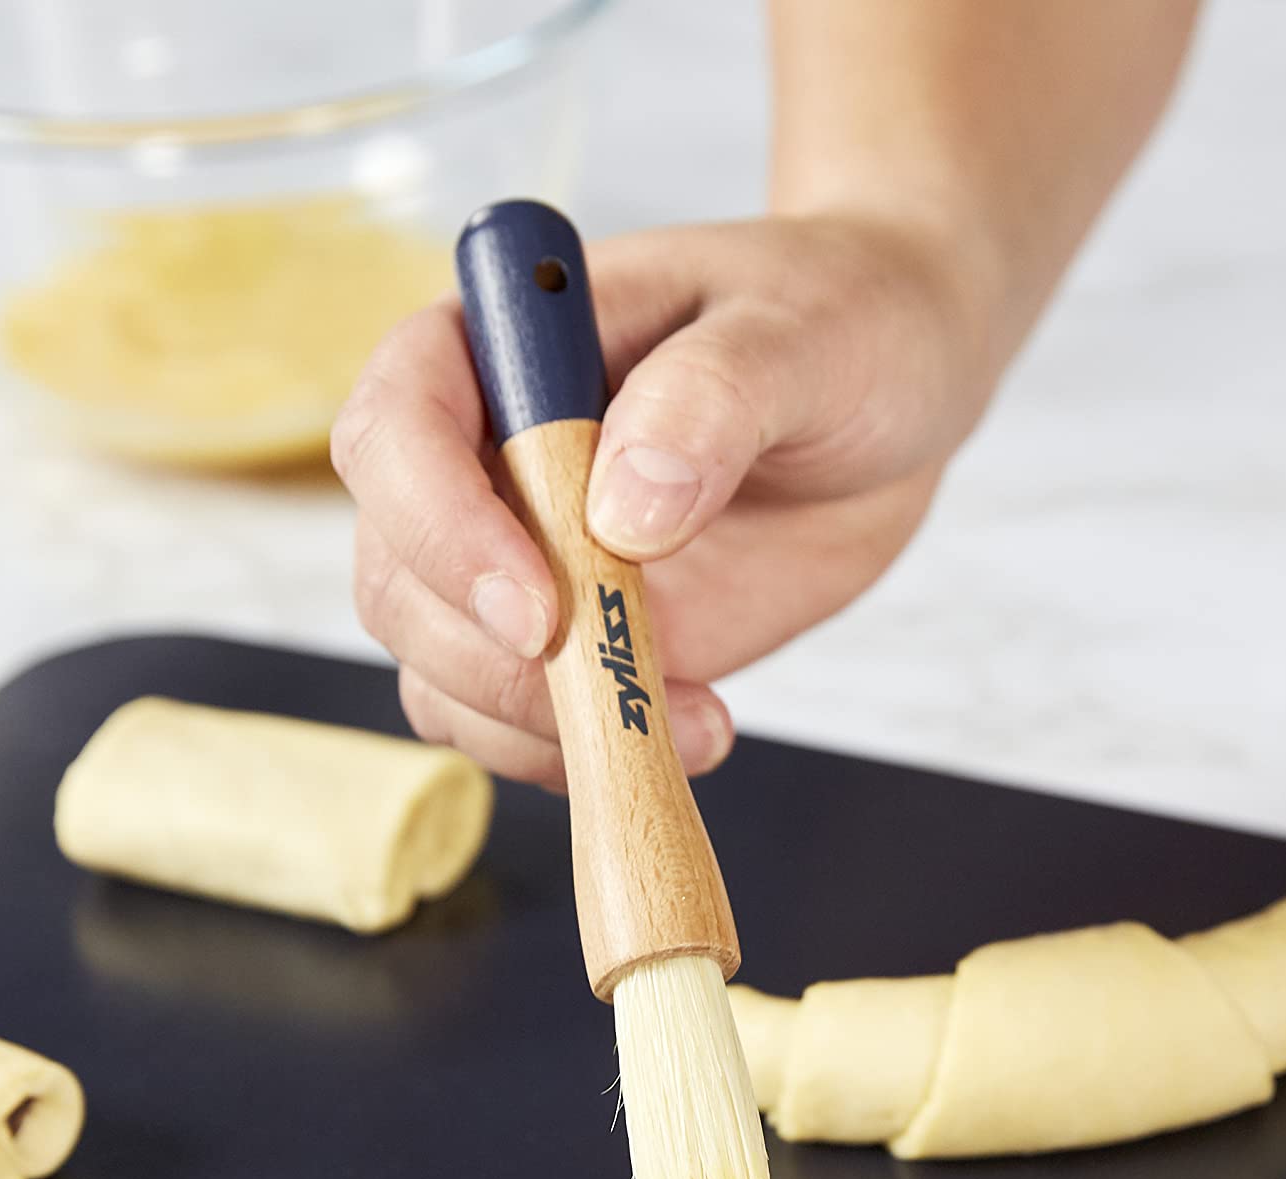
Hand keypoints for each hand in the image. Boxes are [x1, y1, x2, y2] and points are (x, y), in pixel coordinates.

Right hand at [331, 213, 998, 787]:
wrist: (891, 393)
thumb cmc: (840, 318)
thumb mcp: (800, 333)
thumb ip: (713, 396)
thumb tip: (625, 507)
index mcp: (504, 345)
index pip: (395, 429)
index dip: (437, 529)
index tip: (537, 609)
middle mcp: (482, 457)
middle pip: (399, 579)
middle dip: (489, 661)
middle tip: (625, 693)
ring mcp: (519, 560)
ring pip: (441, 671)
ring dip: (537, 726)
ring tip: (691, 720)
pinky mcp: (573, 641)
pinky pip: (514, 725)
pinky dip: (584, 753)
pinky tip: (695, 731)